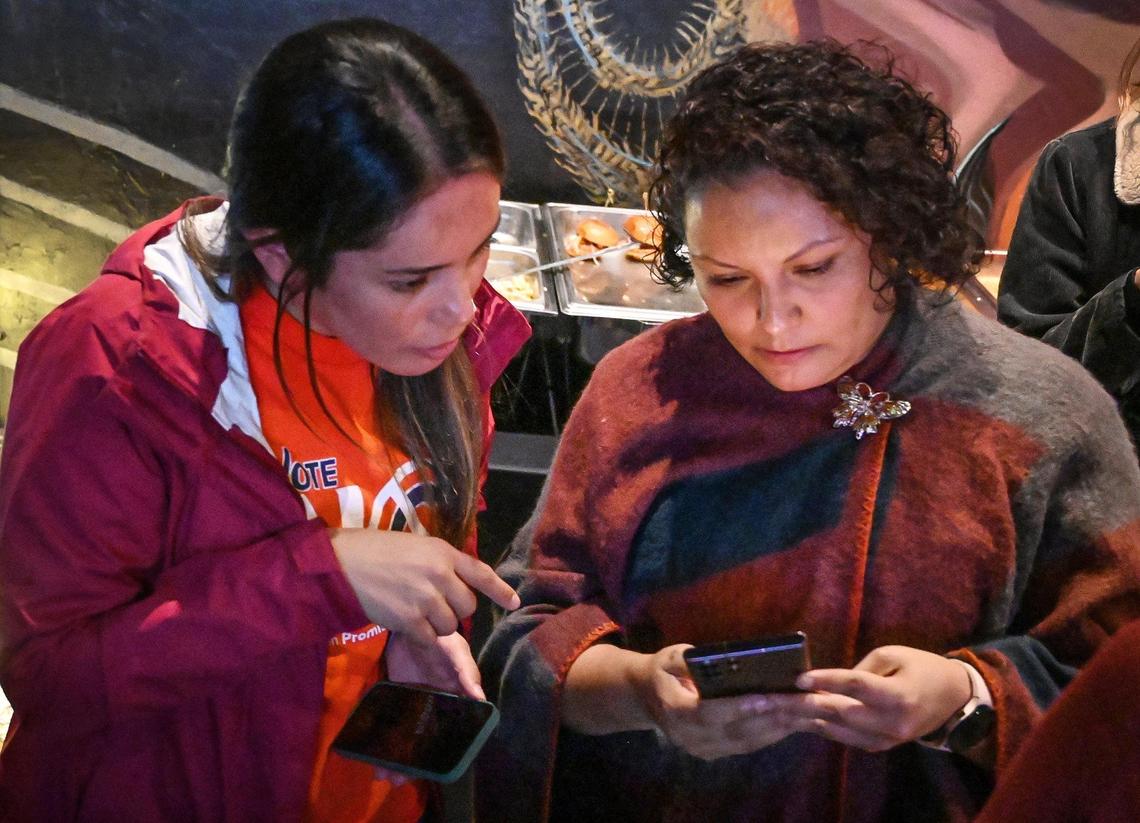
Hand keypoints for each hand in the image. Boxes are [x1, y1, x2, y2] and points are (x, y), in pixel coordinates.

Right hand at [329, 528, 518, 645]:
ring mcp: (425, 599)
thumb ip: (438, 563)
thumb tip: (455, 584)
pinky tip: (405, 623)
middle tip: (433, 604)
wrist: (340, 565)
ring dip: (436, 624)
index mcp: (442, 552)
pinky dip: (421, 636)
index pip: (480, 572)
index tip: (514, 602)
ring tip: (414, 610)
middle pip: (467, 606)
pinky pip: (429, 638)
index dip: (499, 590)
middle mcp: (439, 575)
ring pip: (450, 625)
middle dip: (454, 609)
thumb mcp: (414, 546)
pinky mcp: (409, 620)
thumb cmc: (373, 550)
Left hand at [371, 631, 484, 786]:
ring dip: (395, 756)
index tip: (432, 771)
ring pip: (406, 737)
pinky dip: (382, 739)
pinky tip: (371, 755)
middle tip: (397, 779)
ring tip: (382, 775)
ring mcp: (414, 704)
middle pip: (426, 742)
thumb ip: (466, 671)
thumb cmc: (441, 636)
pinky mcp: (396, 698)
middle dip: (413, 762)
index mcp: (453, 700)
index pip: (452, 733)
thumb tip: (480, 699)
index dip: (443, 753)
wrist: (409, 622)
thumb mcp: (456, 650)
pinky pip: (390, 723)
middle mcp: (435, 708)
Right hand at [634, 644, 810, 759]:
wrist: (645, 697)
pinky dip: (769, 735)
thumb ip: (688, 659)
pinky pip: (744, 746)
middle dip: (769, 718)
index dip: (738, 708)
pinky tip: (789, 722)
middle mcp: (688, 736)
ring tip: (801, 713)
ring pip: (744, 742)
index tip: (765, 698)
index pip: (709, 713)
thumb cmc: (662, 671)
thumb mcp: (669, 657)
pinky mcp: (712, 753)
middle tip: (798, 704)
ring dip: (775, 729)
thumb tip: (718, 659)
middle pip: (734, 731)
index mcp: (674, 710)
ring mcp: (700, 748)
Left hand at [768, 645, 971, 751]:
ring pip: (838, 730)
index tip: (799, 678)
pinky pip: (846, 738)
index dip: (826, 680)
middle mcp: (891, 721)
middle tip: (770, 699)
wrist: (954, 698)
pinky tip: (799, 720)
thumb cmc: (923, 667)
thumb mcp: (894, 654)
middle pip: (840, 712)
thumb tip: (829, 682)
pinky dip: (822, 728)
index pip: (855, 686)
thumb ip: (862, 669)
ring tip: (774, 711)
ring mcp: (886, 738)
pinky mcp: (881, 746)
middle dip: (801, 705)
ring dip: (804, 720)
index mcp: (898, 694)